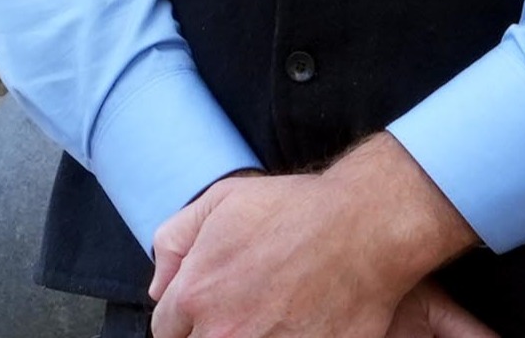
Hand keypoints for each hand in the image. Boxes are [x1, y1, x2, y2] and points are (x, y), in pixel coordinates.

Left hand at [149, 135, 477, 337]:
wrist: (365, 227)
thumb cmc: (297, 210)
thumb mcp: (224, 200)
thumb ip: (176, 239)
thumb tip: (160, 286)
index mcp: (197, 293)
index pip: (166, 330)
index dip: (187, 318)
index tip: (210, 309)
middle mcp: (223, 332)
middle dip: (212, 331)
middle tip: (243, 313)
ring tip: (269, 320)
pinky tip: (293, 327)